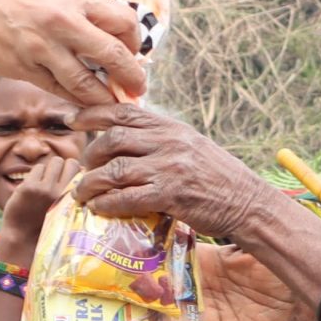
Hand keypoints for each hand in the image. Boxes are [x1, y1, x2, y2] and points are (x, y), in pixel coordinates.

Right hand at [0, 0, 146, 105]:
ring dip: (105, 98)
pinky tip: (82, 104)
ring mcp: (41, 46)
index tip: (132, 55)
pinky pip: (57, 90)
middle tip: (139, 90)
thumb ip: (76, 7)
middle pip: (114, 54)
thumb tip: (104, 26)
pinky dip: (74, 100)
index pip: (123, 22)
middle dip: (132, 77)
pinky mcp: (21, 67)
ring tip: (113, 106)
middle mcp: (62, 21)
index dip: (134, 43)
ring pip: (86, 82)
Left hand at [0, 156, 80, 266]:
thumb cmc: (47, 223)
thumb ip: (74, 193)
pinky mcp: (29, 187)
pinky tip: (33, 187)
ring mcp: (45, 189)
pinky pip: (38, 168)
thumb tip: (80, 169)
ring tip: (44, 183)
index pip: (82, 172)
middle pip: (71, 163)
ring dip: (50, 169)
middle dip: (64, 168)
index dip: (75, 173)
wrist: (23, 238)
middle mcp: (63, 193)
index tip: (69, 180)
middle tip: (56, 179)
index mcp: (74, 201)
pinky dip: (36, 174)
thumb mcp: (67, 211)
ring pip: (55, 162)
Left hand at [72, 105, 273, 240]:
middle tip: (84, 169)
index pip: (124, 111)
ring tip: (83, 194)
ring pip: (114, 169)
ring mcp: (169, 167)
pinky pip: (126, 198)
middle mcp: (168, 142)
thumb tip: (126, 141)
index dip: (92, 113)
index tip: (72, 118)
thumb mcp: (191, 146)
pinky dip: (107, 203)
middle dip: (90, 154)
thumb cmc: (218, 178)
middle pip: (113, 138)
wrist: (247, 202)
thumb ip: (161, 140)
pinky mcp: (171, 195)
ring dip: (91, 183)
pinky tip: (99, 208)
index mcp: (171, 127)